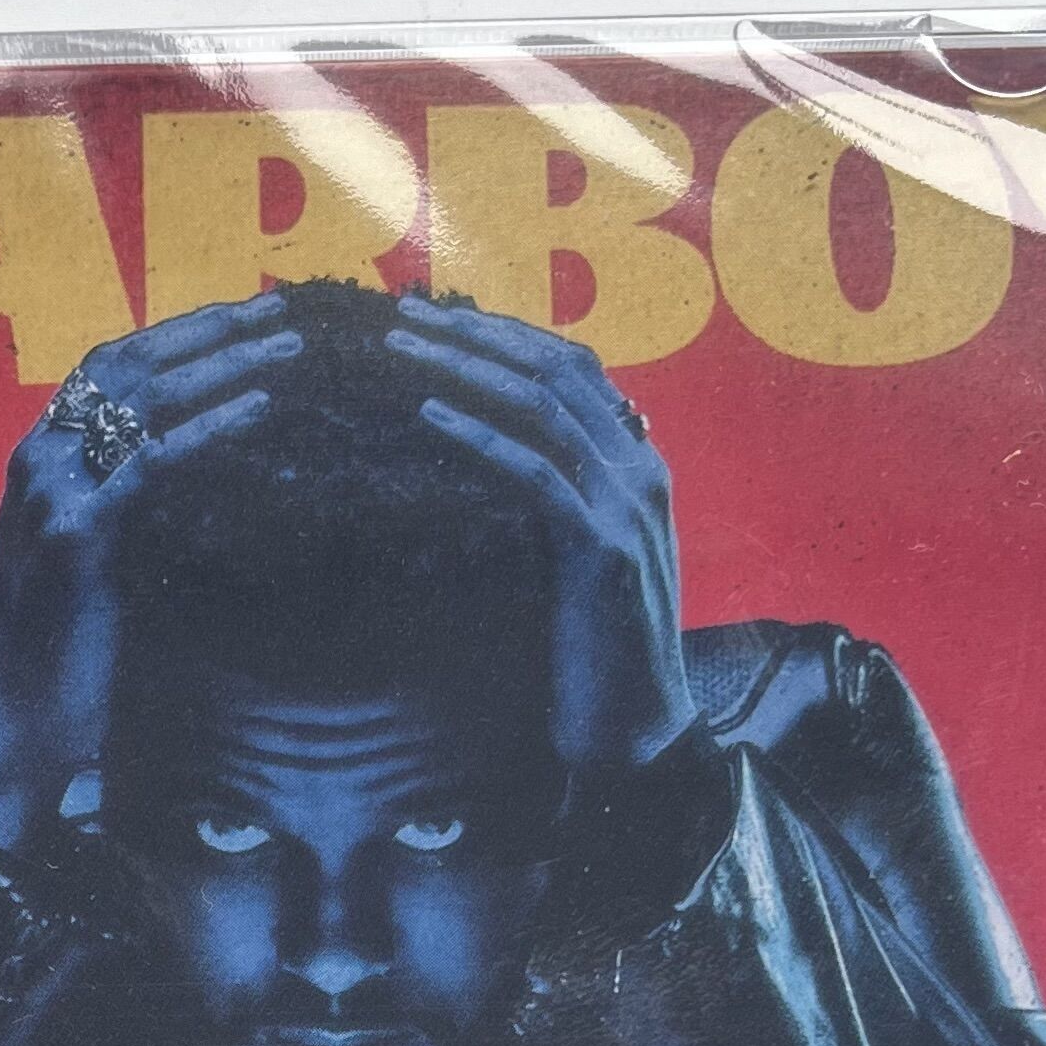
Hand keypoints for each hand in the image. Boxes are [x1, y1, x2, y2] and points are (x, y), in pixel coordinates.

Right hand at [0, 292, 298, 851]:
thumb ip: (128, 508)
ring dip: (224, 362)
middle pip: (131, 363)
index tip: (241, 315)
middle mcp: (40, 457)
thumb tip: (198, 476)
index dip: (179, 334)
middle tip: (278, 307)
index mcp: (41, 455)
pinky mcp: (79, 534)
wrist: (17, 720)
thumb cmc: (62, 652)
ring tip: (286, 344)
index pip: (111, 366)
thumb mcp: (96, 561)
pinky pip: (156, 461)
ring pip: (146, 397)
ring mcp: (54, 491)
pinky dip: (213, 426)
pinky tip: (261, 407)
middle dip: (209, 328)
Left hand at [386, 294, 691, 773]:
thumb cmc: (594, 651)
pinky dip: (480, 437)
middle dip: (477, 334)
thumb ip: (551, 498)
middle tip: (405, 315)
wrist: (636, 730)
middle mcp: (643, 468)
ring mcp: (630, 506)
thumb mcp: (571, 556)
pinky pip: (537, 473)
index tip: (435, 316)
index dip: (503, 334)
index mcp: (639, 462)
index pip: (571, 367)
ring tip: (402, 351)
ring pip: (543, 407)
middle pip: (555, 370)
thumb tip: (483, 453)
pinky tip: (429, 418)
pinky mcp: (605, 550)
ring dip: (466, 370)